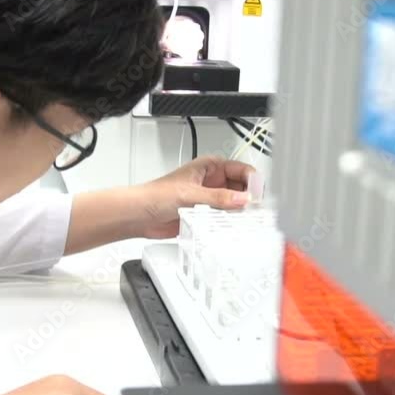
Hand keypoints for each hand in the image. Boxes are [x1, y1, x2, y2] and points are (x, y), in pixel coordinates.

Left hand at [140, 156, 255, 238]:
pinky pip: (225, 218)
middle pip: (241, 188)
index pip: (241, 169)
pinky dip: (231, 223)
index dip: (251, 181)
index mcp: (210, 167)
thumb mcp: (190, 194)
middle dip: (248, 198)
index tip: (255, 195)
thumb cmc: (155, 196)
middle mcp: (212, 181)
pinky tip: (233, 227)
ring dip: (240, 212)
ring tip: (246, 220)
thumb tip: (241, 199)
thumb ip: (217, 198)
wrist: (139, 216)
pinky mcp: (206, 215)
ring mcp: (210, 199)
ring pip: (235, 204)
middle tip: (254, 210)